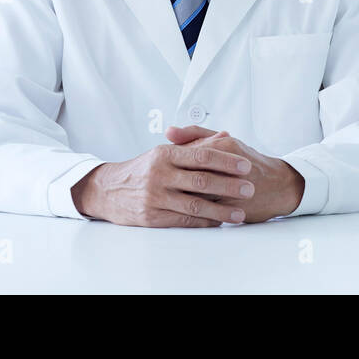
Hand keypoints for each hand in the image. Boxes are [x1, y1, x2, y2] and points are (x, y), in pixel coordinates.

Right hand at [71, 134, 257, 227]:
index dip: (226, 161)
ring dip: (221, 210)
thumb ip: (196, 144)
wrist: (108, 190)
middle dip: (229, 186)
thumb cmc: (143, 169)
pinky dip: (203, 222)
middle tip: (250, 189)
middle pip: (201, 181)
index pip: (202, 156)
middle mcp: (159, 175)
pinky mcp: (151, 218)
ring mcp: (155, 197)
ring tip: (240, 213)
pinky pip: (183, 220)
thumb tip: (226, 136)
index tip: (246, 166)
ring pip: (194, 205)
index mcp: (165, 154)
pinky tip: (219, 222)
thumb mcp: (165, 151)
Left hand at [164, 125, 305, 223]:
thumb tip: (168, 131)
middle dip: (174, 184)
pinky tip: (184, 213)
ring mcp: (232, 187)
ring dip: (181, 200)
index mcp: (224, 145)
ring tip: (171, 201)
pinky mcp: (235, 206)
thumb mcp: (225, 142)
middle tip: (163, 188)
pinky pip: (207, 212)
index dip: (173, 163)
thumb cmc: (249, 162)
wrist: (279, 185)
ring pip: (196, 195)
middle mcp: (228, 165)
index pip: (188, 153)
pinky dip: (194, 213)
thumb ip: (195, 134)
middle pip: (189, 175)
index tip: (164, 169)